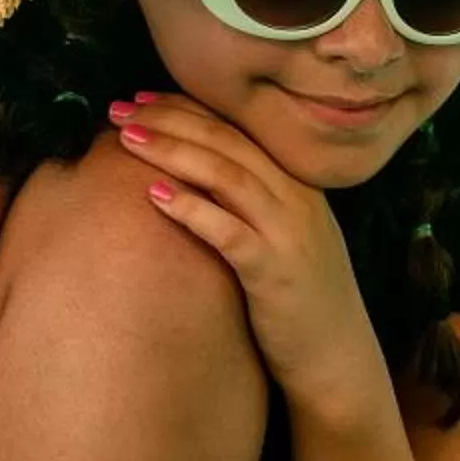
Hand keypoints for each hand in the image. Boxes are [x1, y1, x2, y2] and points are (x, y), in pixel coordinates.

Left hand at [117, 93, 376, 390]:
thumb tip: (195, 183)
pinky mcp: (276, 272)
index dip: (186, 110)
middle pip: (228, 143)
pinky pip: (229, 230)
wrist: (337, 360)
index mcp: (298, 187)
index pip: (237, 132)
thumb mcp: (286, 241)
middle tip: (122, 110)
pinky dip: (191, 208)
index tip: (141, 101)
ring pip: (227, 175)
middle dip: (171, 120)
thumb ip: (255, 207)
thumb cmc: (300, 304)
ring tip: (128, 141)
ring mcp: (289, 234)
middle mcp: (297, 201)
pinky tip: (155, 195)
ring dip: (174, 152)